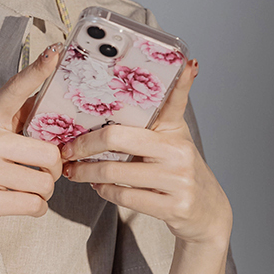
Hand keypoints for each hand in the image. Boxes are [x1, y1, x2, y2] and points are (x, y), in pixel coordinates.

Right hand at [0, 46, 63, 241]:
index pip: (15, 89)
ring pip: (44, 183)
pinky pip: (34, 205)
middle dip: (53, 170)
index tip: (55, 52)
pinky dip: (37, 208)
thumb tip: (52, 107)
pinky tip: (22, 204)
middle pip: (48, 154)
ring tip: (25, 189)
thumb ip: (12, 122)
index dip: (37, 71)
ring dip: (43, 192)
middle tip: (42, 173)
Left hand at [59, 60, 232, 248]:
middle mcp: (179, 151)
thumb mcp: (171, 139)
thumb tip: (127, 92)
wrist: (206, 211)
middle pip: (118, 137)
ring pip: (115, 171)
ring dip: (86, 172)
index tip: (184, 62)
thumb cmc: (178, 169)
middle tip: (67, 149)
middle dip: (84, 145)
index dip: (181, 80)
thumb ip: (155, 116)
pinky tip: (97, 186)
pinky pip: (125, 196)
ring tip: (73, 171)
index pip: (174, 99)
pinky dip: (104, 191)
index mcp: (174, 130)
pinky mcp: (173, 206)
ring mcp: (178, 179)